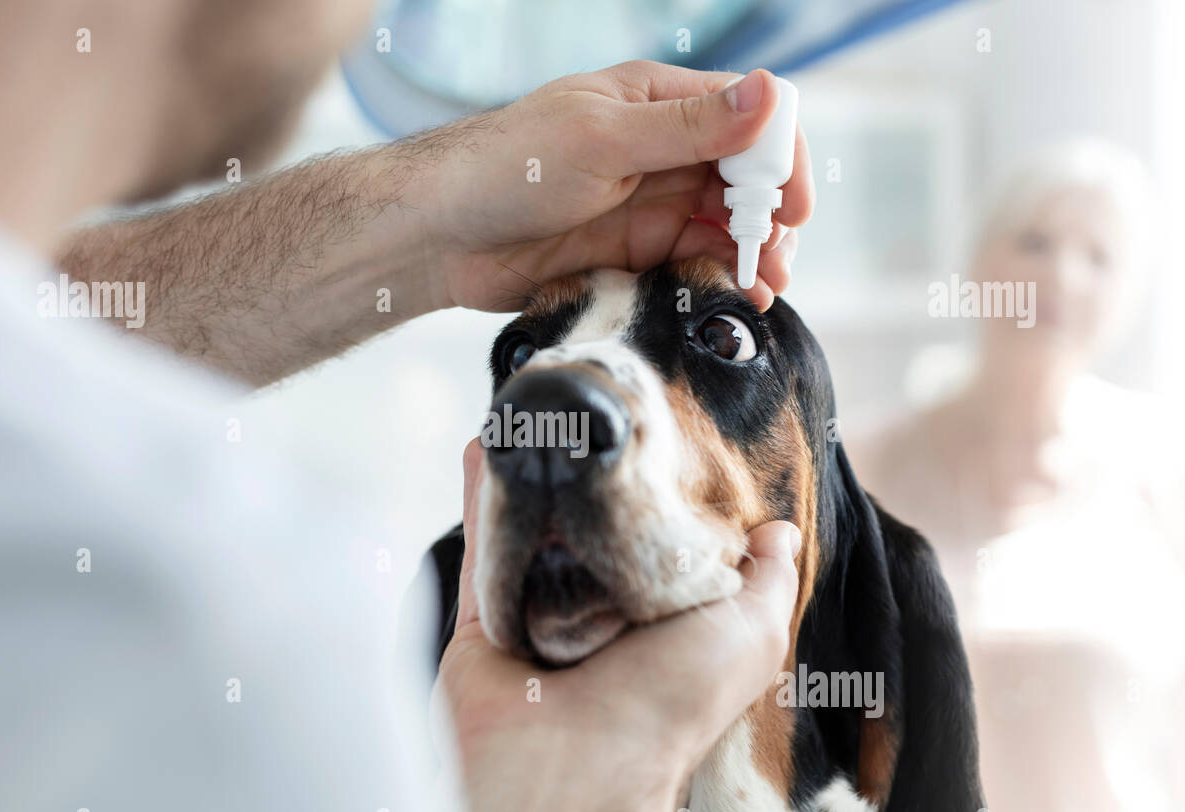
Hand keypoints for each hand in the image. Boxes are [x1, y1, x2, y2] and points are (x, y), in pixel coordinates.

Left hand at [425, 61, 812, 313]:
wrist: (442, 235)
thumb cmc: (508, 168)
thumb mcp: (603, 140)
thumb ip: (687, 127)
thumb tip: (768, 93)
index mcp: (657, 101)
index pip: (746, 117)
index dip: (779, 158)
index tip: (791, 205)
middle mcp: (661, 149)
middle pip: (745, 178)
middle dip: (772, 217)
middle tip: (779, 259)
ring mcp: (649, 202)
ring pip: (725, 225)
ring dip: (753, 253)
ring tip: (765, 287)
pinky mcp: (634, 252)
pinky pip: (692, 262)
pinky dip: (720, 278)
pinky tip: (735, 297)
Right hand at [434, 439, 800, 811]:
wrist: (574, 762)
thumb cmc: (671, 702)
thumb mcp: (751, 634)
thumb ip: (766, 581)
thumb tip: (777, 533)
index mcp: (666, 625)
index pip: (668, 546)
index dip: (668, 495)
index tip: (663, 436)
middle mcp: (602, 618)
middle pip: (594, 533)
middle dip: (593, 479)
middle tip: (593, 414)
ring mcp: (540, 615)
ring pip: (534, 529)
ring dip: (535, 474)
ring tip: (541, 412)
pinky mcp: (486, 616)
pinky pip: (484, 543)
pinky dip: (481, 493)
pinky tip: (488, 444)